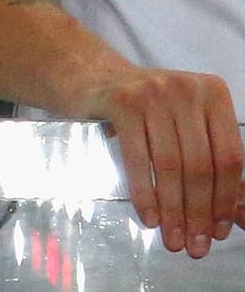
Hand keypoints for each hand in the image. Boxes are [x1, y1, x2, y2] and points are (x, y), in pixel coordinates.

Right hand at [77, 63, 243, 254]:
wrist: (91, 76)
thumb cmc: (146, 109)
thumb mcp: (186, 127)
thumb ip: (213, 166)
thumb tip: (239, 218)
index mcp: (213, 94)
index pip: (229, 157)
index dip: (225, 200)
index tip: (218, 231)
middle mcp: (186, 90)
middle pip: (200, 164)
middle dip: (197, 212)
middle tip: (193, 245)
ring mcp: (153, 93)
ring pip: (171, 165)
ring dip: (173, 210)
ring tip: (172, 238)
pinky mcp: (121, 102)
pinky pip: (137, 158)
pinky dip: (145, 194)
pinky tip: (149, 217)